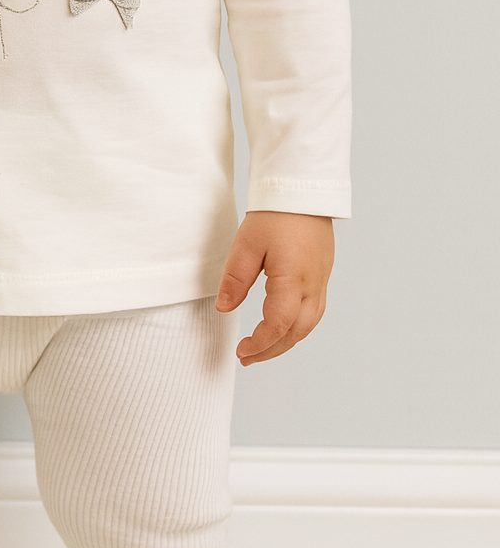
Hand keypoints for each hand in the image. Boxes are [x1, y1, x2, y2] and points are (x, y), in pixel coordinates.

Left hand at [215, 211, 333, 364]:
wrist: (302, 189)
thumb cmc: (274, 214)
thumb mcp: (246, 244)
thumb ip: (235, 280)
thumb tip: (224, 309)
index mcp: (294, 280)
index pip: (278, 326)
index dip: (259, 344)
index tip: (241, 352)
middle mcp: (313, 285)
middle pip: (296, 333)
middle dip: (272, 350)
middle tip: (247, 358)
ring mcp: (322, 280)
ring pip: (308, 325)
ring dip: (286, 341)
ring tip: (263, 347)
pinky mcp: (323, 273)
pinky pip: (315, 311)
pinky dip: (298, 326)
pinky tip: (283, 326)